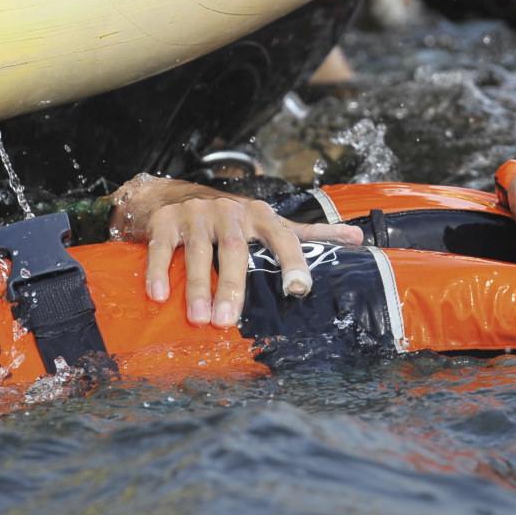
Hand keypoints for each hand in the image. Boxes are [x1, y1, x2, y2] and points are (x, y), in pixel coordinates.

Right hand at [107, 178, 361, 326]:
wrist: (173, 193)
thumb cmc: (232, 218)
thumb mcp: (270, 223)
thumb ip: (310, 235)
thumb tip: (357, 239)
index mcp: (260, 215)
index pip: (283, 237)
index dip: (293, 260)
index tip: (300, 288)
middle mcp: (229, 212)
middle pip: (234, 250)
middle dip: (232, 285)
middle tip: (229, 321)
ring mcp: (195, 215)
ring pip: (197, 253)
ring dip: (197, 287)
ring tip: (200, 320)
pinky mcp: (165, 222)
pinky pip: (161, 248)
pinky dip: (158, 271)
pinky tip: (158, 296)